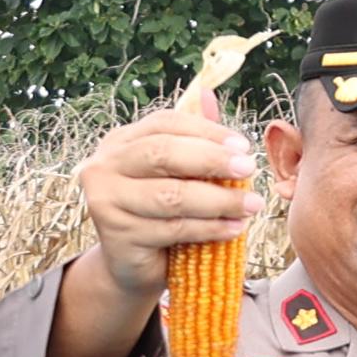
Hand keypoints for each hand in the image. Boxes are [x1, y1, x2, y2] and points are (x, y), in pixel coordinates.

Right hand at [72, 99, 260, 305]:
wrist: (134, 263)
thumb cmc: (161, 210)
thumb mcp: (178, 172)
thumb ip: (193, 136)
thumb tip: (207, 92)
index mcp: (121, 141)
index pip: (165, 123)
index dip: (207, 131)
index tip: (244, 146)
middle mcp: (104, 166)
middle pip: (163, 154)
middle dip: (212, 160)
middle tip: (250, 169)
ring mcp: (104, 201)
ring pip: (171, 196)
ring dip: (219, 200)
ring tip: (252, 205)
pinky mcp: (116, 234)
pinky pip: (172, 228)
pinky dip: (210, 228)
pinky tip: (234, 228)